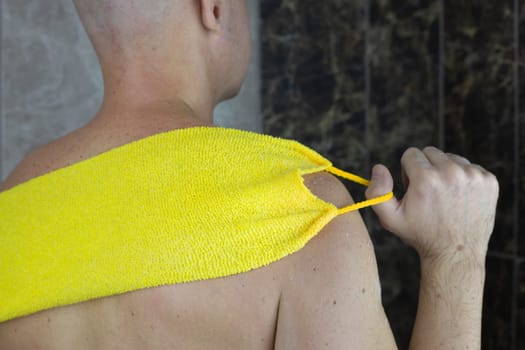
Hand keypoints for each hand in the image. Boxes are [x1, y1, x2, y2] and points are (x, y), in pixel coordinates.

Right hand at [365, 147, 498, 265]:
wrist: (456, 253)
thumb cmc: (421, 235)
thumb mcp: (390, 218)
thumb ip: (377, 192)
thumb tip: (379, 167)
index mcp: (426, 178)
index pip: (411, 153)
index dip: (408, 171)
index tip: (413, 188)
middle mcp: (451, 172)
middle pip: (431, 152)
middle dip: (426, 169)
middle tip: (428, 193)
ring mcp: (473, 176)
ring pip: (451, 158)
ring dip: (445, 172)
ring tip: (444, 196)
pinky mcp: (489, 181)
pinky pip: (470, 167)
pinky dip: (463, 178)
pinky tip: (459, 198)